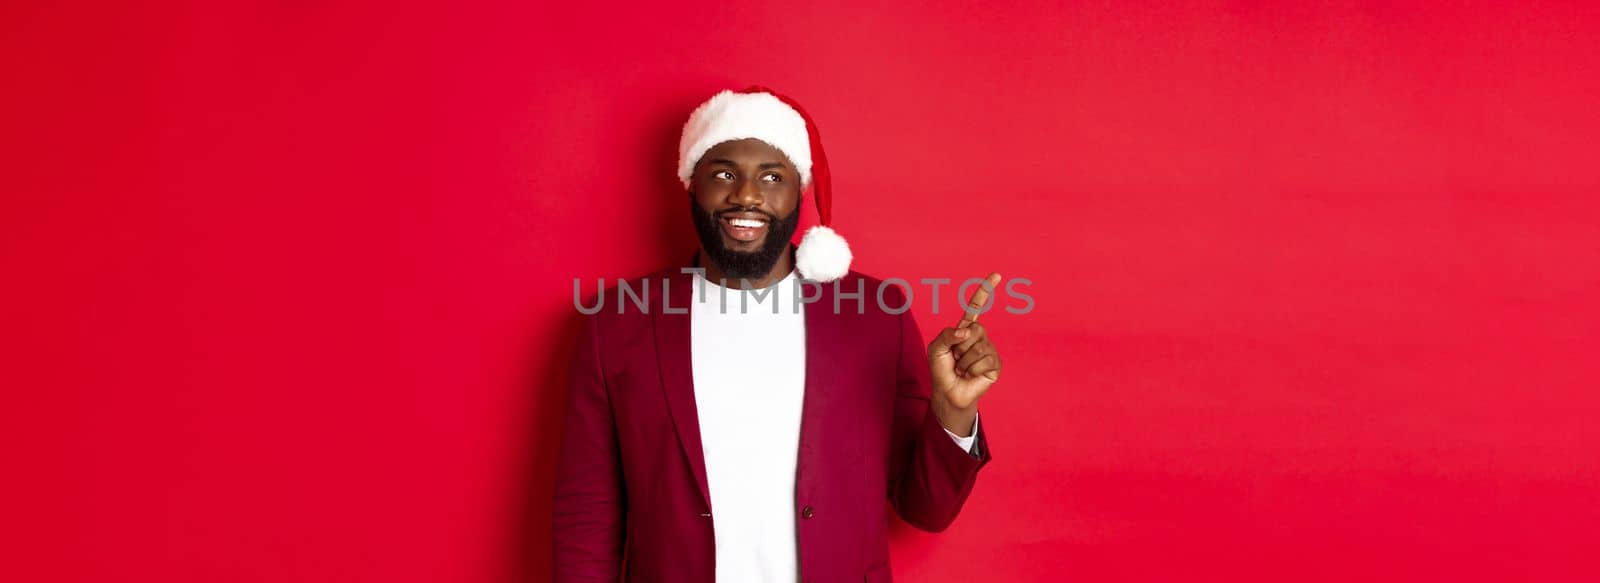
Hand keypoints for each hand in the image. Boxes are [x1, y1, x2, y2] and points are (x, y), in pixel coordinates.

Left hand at [927, 272, 1003, 436]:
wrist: (948, 392)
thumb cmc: (941, 369)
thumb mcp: (935, 348)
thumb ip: (946, 335)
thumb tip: (966, 331)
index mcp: (965, 329)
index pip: (975, 307)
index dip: (985, 291)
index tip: (996, 275)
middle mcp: (979, 337)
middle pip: (976, 328)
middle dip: (960, 346)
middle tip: (956, 358)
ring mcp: (989, 350)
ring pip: (979, 347)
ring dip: (965, 361)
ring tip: (962, 369)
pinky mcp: (995, 365)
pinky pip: (985, 360)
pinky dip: (973, 369)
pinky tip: (971, 375)